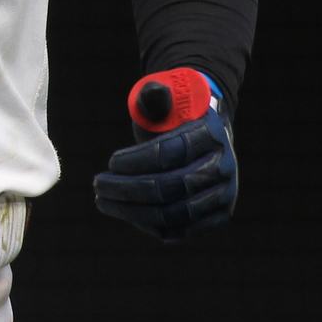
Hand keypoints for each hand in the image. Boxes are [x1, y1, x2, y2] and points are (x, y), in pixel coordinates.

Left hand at [92, 69, 237, 241]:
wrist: (203, 138)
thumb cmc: (174, 119)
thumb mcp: (165, 102)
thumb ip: (156, 97)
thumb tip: (154, 91)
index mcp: (212, 134)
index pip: (172, 152)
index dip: (137, 160)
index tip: (110, 161)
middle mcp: (223, 167)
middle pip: (173, 187)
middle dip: (128, 188)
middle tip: (98, 184)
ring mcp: (222, 196)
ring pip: (175, 214)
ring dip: (132, 210)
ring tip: (102, 199)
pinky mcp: (214, 217)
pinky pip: (180, 230)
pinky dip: (148, 224)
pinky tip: (124, 211)